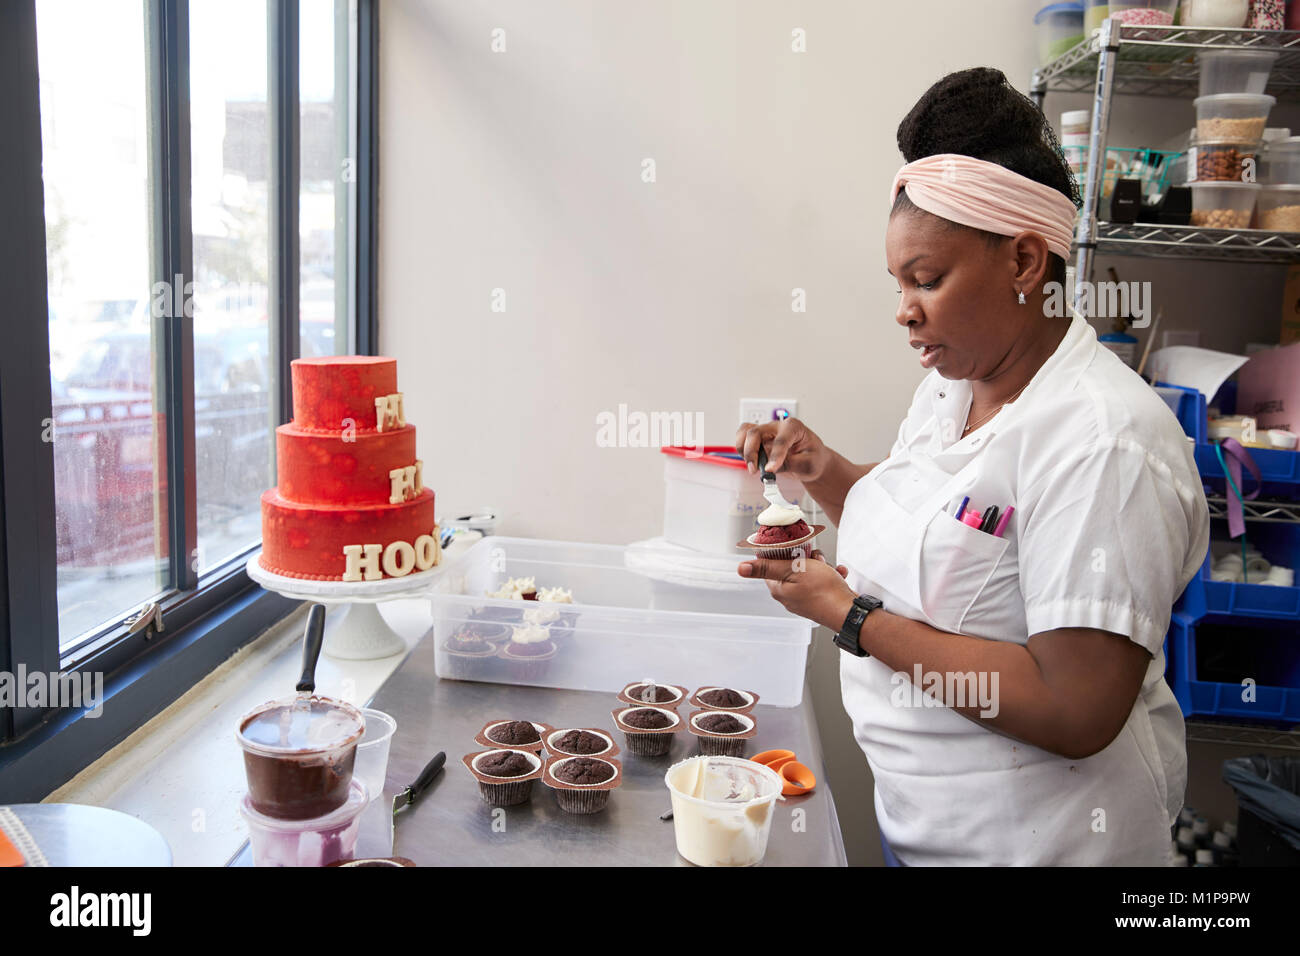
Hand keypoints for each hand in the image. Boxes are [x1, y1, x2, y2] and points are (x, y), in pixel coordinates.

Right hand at [734, 417, 831, 483]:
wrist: (812, 460)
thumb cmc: (813, 457)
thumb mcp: (809, 464)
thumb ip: (791, 464)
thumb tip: (771, 467)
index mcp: (794, 427)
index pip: (781, 439)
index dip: (775, 455)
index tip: (771, 469)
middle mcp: (778, 426)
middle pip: (756, 432)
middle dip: (751, 452)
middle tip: (755, 469)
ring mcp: (767, 432)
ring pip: (745, 431)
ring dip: (743, 449)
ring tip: (751, 465)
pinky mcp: (760, 440)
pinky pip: (743, 438)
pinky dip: (741, 449)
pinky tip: (750, 461)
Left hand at [738, 549, 854, 629]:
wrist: (849, 611)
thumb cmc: (824, 591)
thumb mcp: (793, 570)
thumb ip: (767, 567)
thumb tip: (741, 568)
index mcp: (778, 588)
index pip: (770, 563)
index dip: (782, 552)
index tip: (794, 547)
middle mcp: (789, 595)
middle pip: (791, 566)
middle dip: (805, 558)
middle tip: (814, 559)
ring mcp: (805, 599)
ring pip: (809, 572)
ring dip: (820, 565)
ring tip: (827, 568)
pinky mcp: (819, 600)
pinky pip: (822, 581)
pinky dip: (830, 575)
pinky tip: (837, 574)